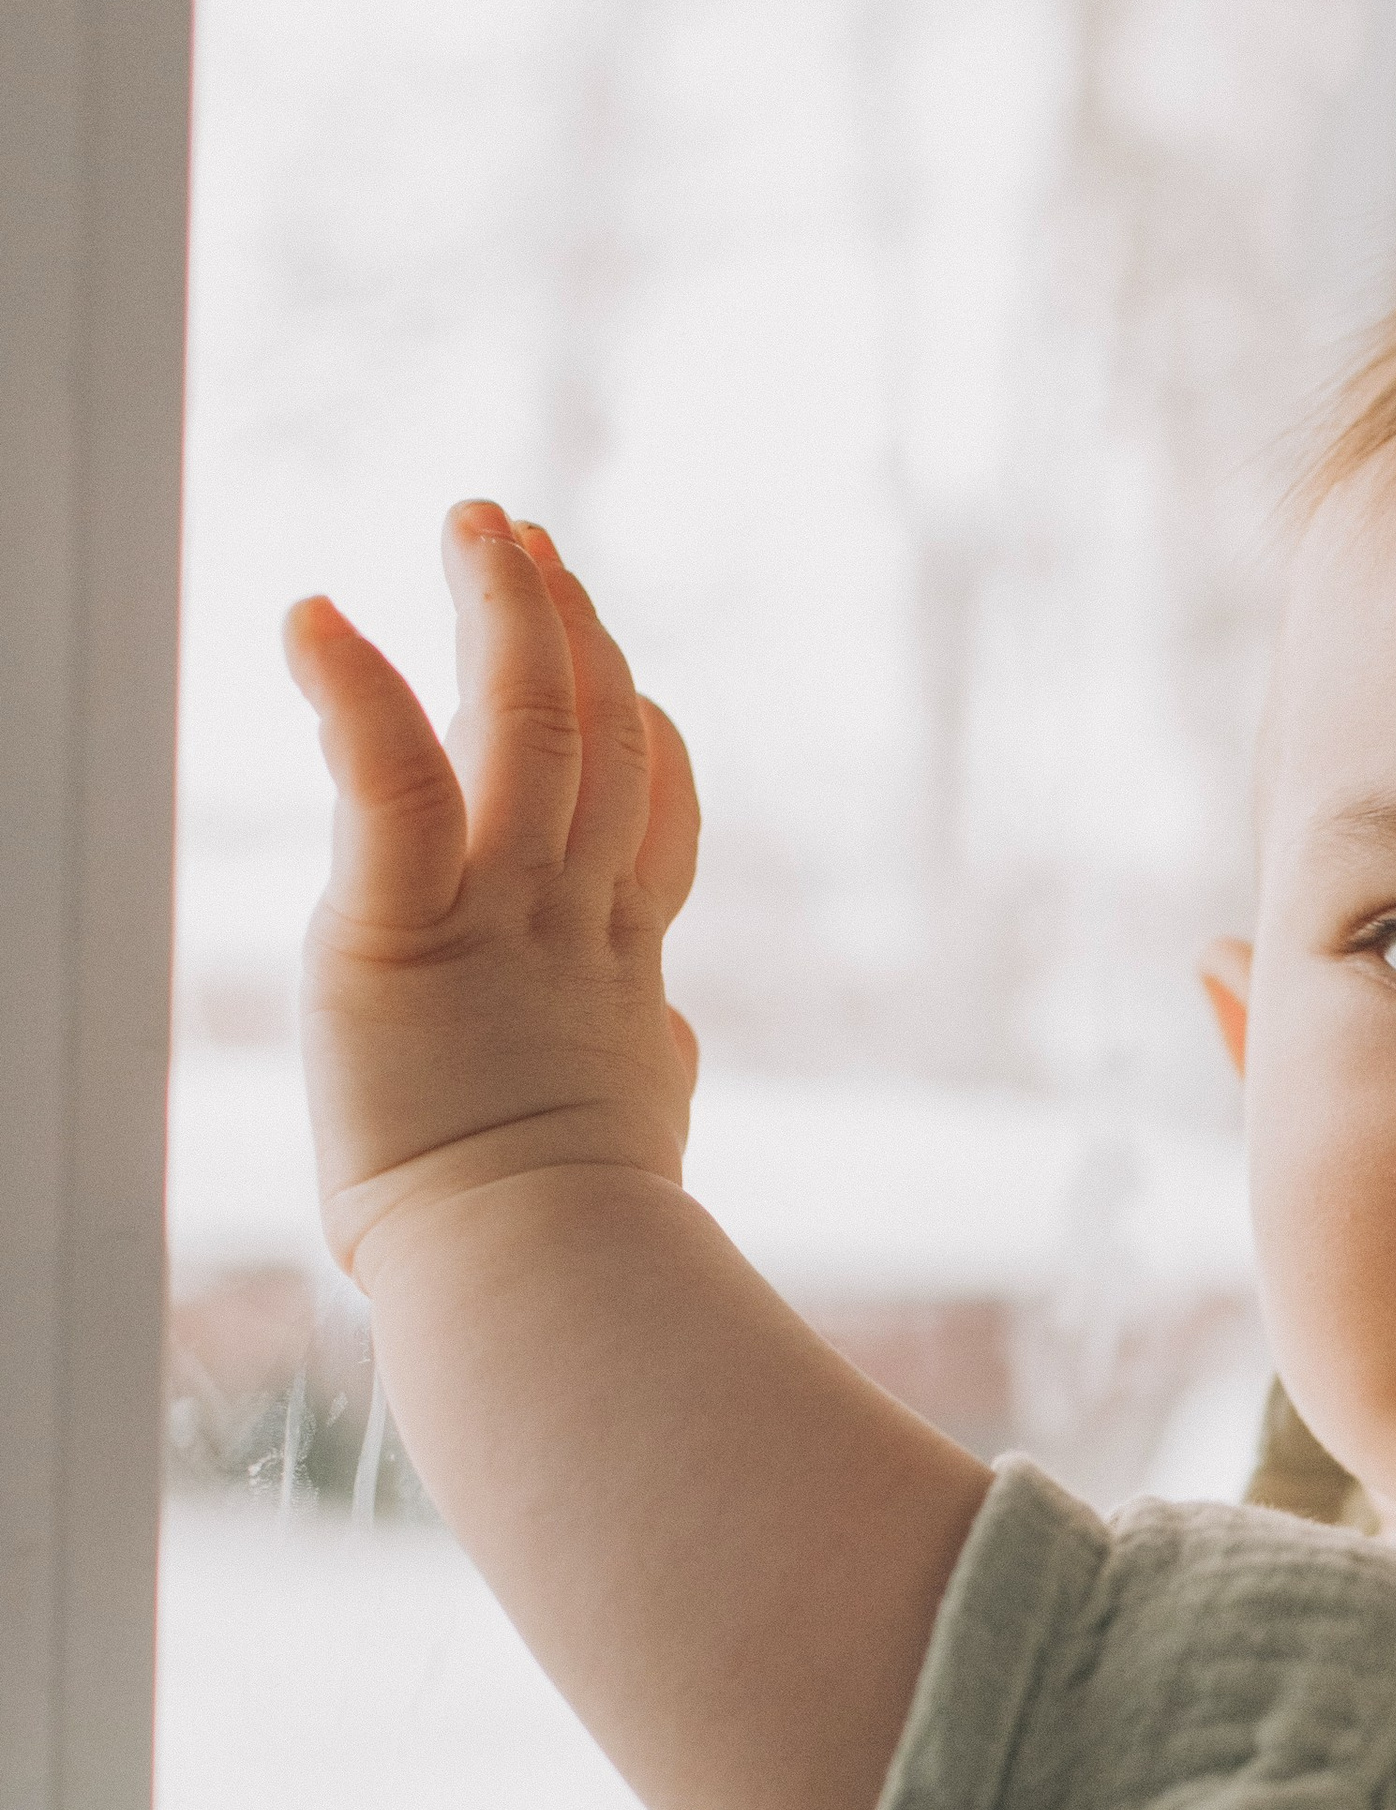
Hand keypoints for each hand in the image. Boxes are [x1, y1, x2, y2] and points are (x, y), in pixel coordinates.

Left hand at [286, 502, 700, 1286]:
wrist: (547, 1286)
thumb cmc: (579, 1245)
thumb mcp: (630, 1128)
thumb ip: (647, 1063)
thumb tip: (669, 1045)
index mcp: (619, 971)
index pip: (648, 814)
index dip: (635, 723)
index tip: (617, 661)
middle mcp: (572, 925)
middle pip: (594, 740)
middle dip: (564, 628)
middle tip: (522, 536)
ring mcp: (501, 921)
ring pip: (520, 730)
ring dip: (500, 615)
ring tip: (477, 523)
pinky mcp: (402, 933)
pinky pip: (390, 783)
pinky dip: (354, 691)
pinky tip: (312, 617)